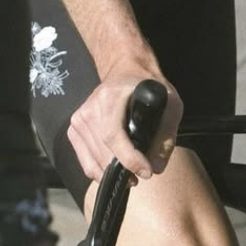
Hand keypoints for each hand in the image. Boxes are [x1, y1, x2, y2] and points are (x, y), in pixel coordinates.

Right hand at [67, 62, 183, 183]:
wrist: (125, 70)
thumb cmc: (148, 87)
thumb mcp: (170, 102)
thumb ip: (167, 135)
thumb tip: (156, 167)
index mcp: (109, 97)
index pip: (113, 135)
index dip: (129, 159)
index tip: (147, 172)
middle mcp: (90, 108)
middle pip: (103, 152)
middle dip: (124, 171)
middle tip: (142, 174)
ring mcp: (79, 119)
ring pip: (93, 161)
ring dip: (113, 174)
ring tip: (131, 173)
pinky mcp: (74, 129)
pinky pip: (86, 161)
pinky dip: (100, 171)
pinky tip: (114, 167)